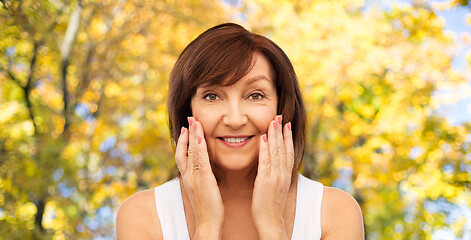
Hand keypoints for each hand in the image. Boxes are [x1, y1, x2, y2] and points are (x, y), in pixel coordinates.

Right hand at [175, 117, 223, 238]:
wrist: (207, 223)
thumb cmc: (208, 209)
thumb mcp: (202, 191)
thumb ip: (201, 179)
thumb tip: (204, 172)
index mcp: (188, 178)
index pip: (183, 156)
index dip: (183, 142)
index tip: (186, 129)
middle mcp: (188, 175)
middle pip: (184, 150)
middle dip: (186, 133)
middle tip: (189, 118)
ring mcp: (194, 177)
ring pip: (191, 152)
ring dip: (192, 135)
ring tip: (194, 121)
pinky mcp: (203, 179)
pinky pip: (200, 159)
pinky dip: (199, 146)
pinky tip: (200, 135)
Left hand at [252, 115, 293, 239]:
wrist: (270, 222)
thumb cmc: (270, 206)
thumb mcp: (276, 187)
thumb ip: (275, 174)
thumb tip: (273, 164)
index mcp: (285, 175)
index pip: (289, 152)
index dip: (288, 137)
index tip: (286, 124)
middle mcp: (282, 174)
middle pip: (284, 148)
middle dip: (282, 131)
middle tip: (280, 115)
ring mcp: (275, 177)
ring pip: (276, 152)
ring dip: (274, 135)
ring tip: (273, 121)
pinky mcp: (265, 181)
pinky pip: (265, 162)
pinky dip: (264, 149)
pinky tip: (262, 138)